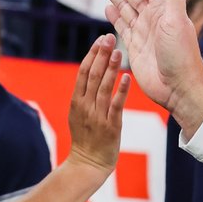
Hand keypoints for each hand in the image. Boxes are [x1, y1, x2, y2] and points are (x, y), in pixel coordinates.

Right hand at [66, 34, 129, 171]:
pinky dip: (121, 90)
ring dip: (111, 68)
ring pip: (104, 87)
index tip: (100, 39)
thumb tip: (93, 71)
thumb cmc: (86, 137)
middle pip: (93, 75)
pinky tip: (126, 77)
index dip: (92, 54)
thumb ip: (85, 94)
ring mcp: (97, 116)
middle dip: (101, 54)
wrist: (88, 164)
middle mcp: (85, 106)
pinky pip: (116, 105)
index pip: (83, 72)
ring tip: (119, 51)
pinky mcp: (111, 126)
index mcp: (76, 101)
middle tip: (110, 37)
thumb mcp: (79, 113)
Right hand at [94, 0, 202, 136]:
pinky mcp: (135, 45)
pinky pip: (122, 25)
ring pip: (124, 4)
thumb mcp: (177, 21)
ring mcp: (143, 30)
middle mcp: (153, 15)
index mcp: (164, 7)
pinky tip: (106, 7)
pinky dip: (114, 15)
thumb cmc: (182, 55)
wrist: (178, 88)